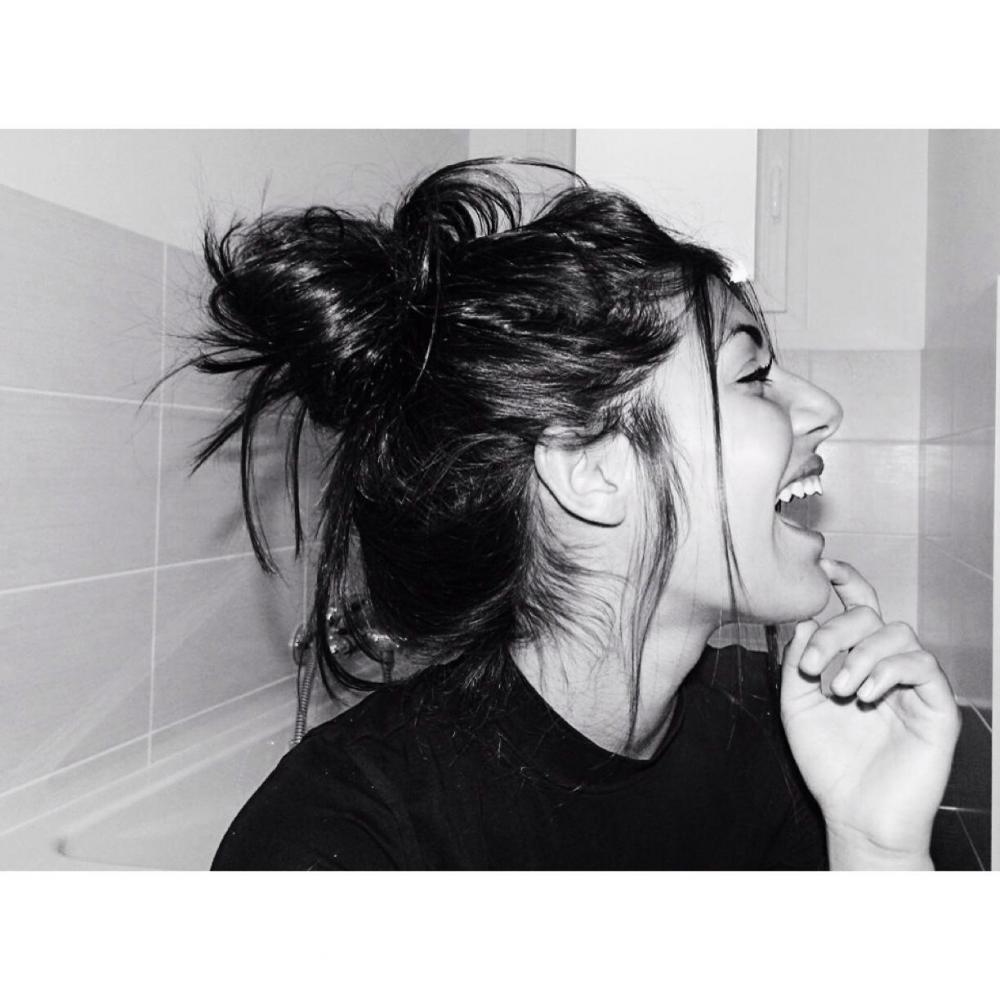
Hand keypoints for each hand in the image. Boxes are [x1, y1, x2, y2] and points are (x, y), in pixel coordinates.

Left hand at [780, 558, 960, 867]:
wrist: (855, 813)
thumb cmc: (827, 761)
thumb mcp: (797, 705)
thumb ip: (799, 661)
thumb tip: (805, 619)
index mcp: (855, 659)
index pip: (858, 608)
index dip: (846, 580)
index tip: (823, 565)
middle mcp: (886, 664)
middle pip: (872, 616)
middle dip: (838, 631)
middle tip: (814, 667)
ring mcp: (914, 684)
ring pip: (899, 634)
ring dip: (863, 655)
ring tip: (840, 690)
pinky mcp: (937, 706)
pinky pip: (922, 666)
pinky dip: (889, 671)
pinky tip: (865, 696)